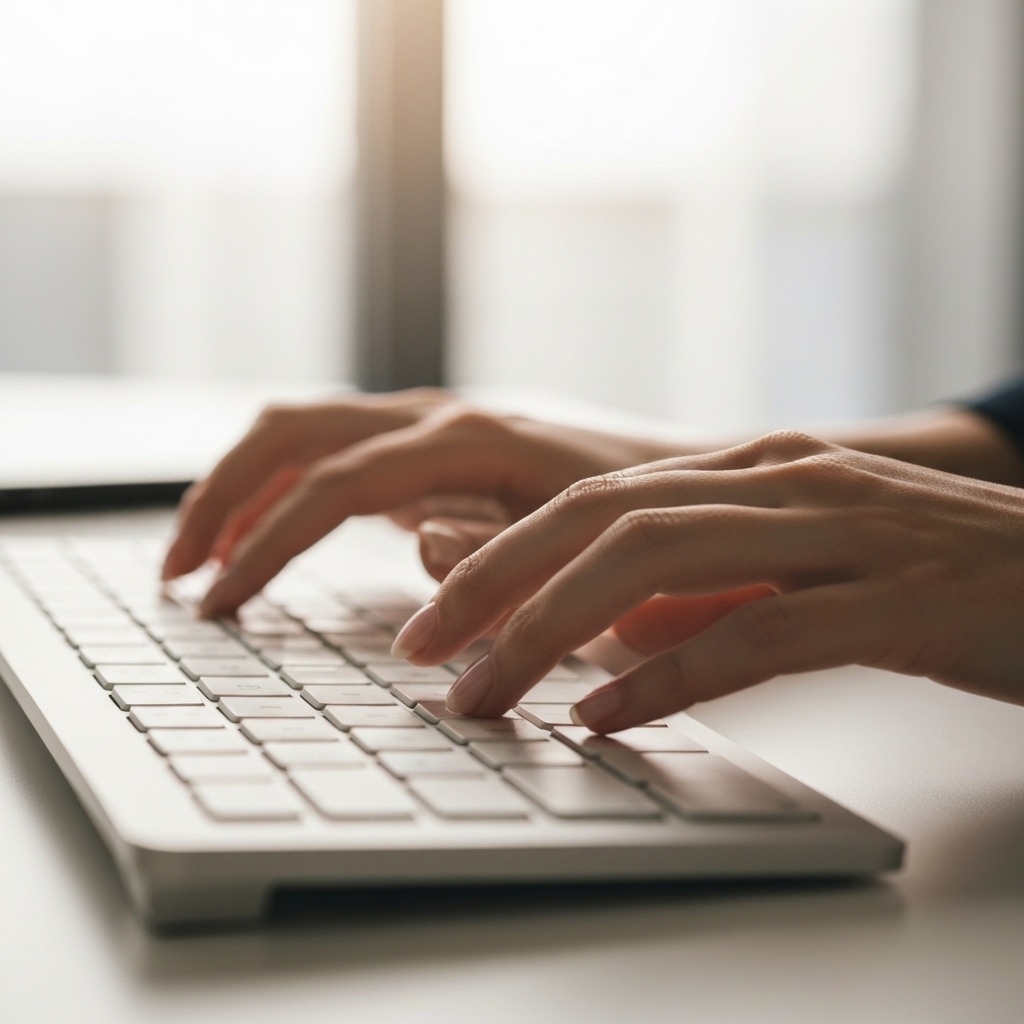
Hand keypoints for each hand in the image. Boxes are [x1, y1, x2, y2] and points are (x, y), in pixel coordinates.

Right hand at [162, 390, 675, 614]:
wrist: (682, 483)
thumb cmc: (643, 522)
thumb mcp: (582, 552)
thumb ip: (500, 556)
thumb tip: (416, 550)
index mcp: (466, 441)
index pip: (329, 485)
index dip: (263, 544)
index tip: (218, 605)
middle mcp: (436, 420)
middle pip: (289, 434)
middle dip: (220, 499)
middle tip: (177, 575)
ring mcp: (429, 429)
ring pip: (300, 433)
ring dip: (239, 488)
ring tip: (202, 559)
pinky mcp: (430, 451)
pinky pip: (332, 452)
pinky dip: (281, 489)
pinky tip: (270, 536)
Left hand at [394, 431, 1023, 730]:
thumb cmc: (930, 577)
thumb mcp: (795, 569)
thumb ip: (705, 590)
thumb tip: (605, 630)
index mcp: (751, 469)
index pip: (591, 499)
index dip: (497, 551)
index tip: (428, 611)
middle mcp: (781, 482)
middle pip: (601, 518)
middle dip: (495, 582)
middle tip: (421, 650)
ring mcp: (841, 532)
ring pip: (660, 559)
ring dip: (554, 629)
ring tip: (484, 692)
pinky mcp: (897, 599)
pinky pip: (761, 633)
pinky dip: (672, 673)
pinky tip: (609, 716)